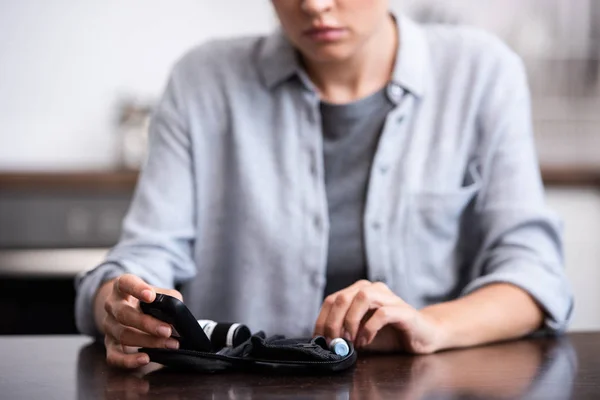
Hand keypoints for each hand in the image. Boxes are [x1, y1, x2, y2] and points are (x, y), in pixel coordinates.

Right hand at [98, 274, 183, 367]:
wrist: (129, 310)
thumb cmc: (148, 300)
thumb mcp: (158, 293)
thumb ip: (168, 299)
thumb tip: (177, 314)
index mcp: (122, 287)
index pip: (125, 283)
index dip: (137, 289)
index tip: (151, 296)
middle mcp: (112, 305)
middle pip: (124, 314)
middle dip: (147, 324)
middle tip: (168, 330)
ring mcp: (109, 325)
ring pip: (123, 335)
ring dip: (148, 341)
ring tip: (169, 344)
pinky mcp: (110, 344)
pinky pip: (114, 356)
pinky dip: (129, 360)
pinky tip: (146, 359)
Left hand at [313, 280, 444, 353]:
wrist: (421, 336)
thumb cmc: (389, 334)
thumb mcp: (360, 333)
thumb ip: (344, 332)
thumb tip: (324, 341)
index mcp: (359, 291)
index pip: (332, 300)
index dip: (322, 320)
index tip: (319, 340)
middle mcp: (373, 288)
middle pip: (343, 298)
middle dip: (333, 323)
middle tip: (333, 343)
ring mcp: (389, 297)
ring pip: (362, 298)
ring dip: (350, 321)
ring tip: (350, 341)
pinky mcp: (403, 310)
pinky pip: (382, 314)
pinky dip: (369, 329)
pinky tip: (366, 342)